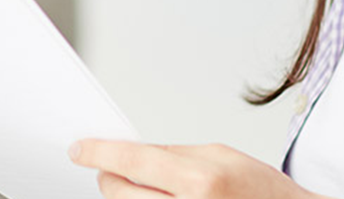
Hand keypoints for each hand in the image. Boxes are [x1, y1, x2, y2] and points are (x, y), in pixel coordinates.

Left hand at [69, 140, 329, 198]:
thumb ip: (174, 153)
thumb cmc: (264, 194)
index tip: (80, 149)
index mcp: (201, 181)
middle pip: (119, 193)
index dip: (99, 152)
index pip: (132, 162)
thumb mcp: (223, 156)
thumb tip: (134, 153)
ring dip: (127, 198)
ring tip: (146, 190)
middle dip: (110, 177)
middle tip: (110, 169)